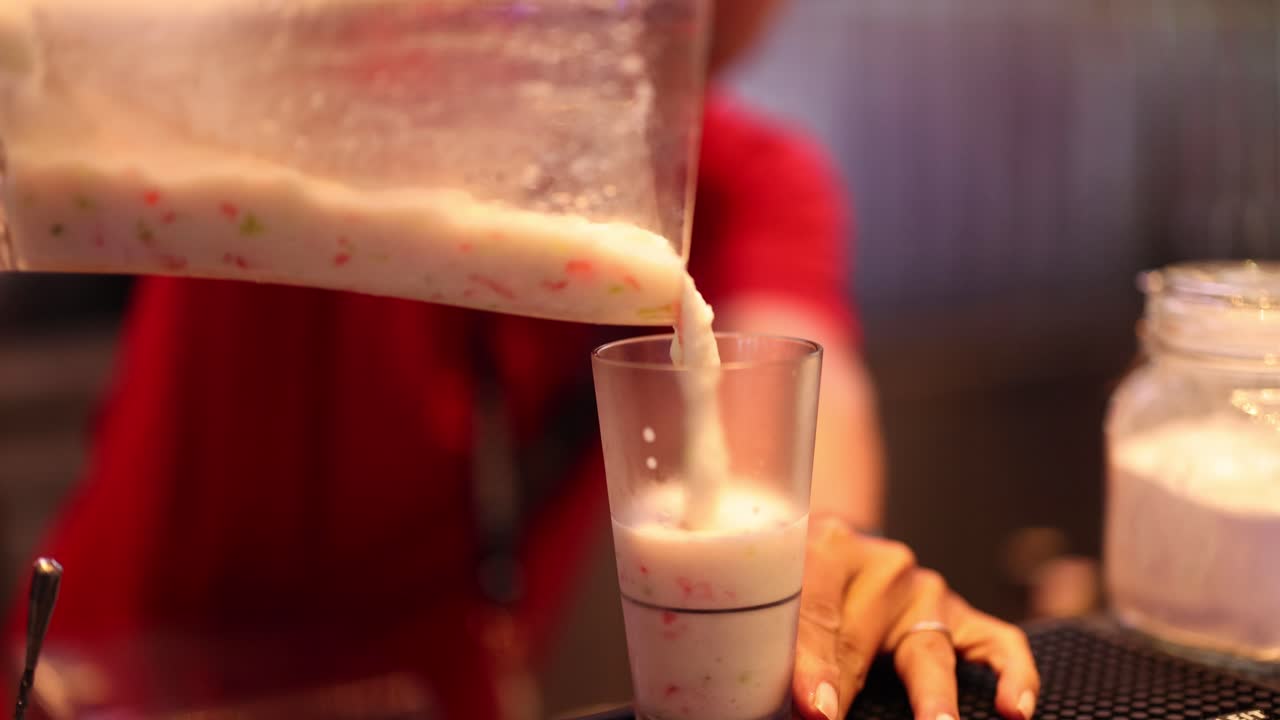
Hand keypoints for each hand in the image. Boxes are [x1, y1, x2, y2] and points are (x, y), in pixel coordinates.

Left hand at [792, 518, 1040, 719]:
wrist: (827, 557)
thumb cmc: (798, 584)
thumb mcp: (779, 594)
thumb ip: (781, 642)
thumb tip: (801, 703)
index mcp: (828, 547)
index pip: (817, 607)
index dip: (811, 662)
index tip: (814, 707)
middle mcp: (884, 566)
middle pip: (864, 635)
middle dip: (849, 687)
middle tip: (834, 719)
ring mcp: (927, 590)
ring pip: (927, 650)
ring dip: (929, 696)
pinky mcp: (959, 615)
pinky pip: (999, 642)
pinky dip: (1012, 675)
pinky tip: (1013, 709)